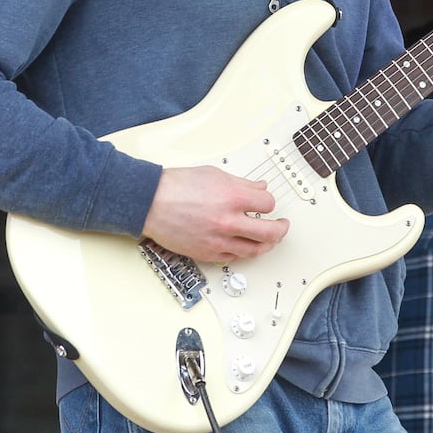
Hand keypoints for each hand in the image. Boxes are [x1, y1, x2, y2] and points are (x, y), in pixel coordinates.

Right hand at [142, 165, 289, 261]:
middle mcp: (229, 221)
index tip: (267, 203)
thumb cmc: (176, 186)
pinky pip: (234, 257)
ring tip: (269, 240)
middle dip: (281, 229)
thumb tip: (260, 189)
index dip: (270, 203)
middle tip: (282, 226)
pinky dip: (243, 252)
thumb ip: (242, 184)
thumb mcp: (214, 175)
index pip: (268, 204)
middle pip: (270, 232)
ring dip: (267, 245)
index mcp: (233, 197)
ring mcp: (219, 240)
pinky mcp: (208, 253)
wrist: (150, 202)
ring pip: (255, 250)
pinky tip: (245, 246)